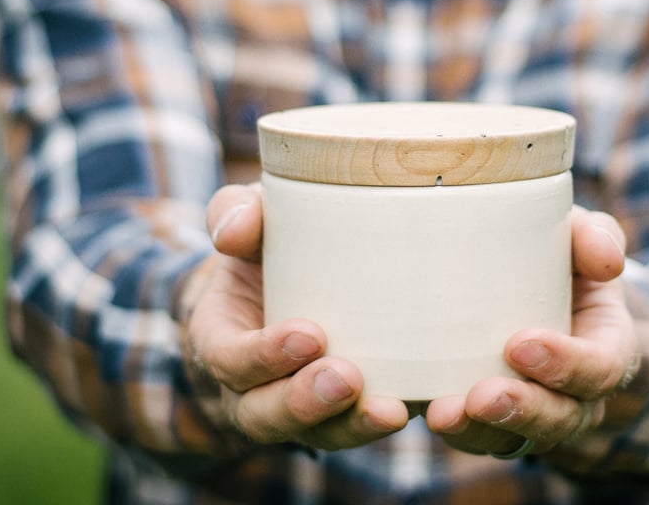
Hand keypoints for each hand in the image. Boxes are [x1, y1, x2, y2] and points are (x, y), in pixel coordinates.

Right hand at [184, 183, 409, 450]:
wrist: (299, 275)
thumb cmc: (271, 245)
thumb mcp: (251, 222)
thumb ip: (237, 213)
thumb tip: (234, 232)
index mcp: (222, 339)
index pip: (229, 360)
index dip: (262, 356)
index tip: (309, 334)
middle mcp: (254, 388)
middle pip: (267, 416)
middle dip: (305, 404)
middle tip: (346, 378)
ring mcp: (301, 409)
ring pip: (319, 435)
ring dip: (352, 426)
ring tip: (390, 410)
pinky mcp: (347, 412)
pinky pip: (361, 429)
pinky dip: (387, 422)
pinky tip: (426, 409)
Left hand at [424, 206, 636, 457]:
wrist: (528, 283)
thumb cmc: (559, 257)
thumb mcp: (582, 238)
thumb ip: (596, 237)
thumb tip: (605, 261)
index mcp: (606, 347)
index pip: (601, 368)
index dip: (567, 365)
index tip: (520, 344)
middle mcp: (576, 393)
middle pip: (560, 419)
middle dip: (522, 411)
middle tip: (482, 396)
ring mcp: (533, 414)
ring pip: (514, 439)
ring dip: (478, 431)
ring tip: (443, 413)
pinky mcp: (492, 420)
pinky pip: (476, 437)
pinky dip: (452, 429)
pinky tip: (422, 412)